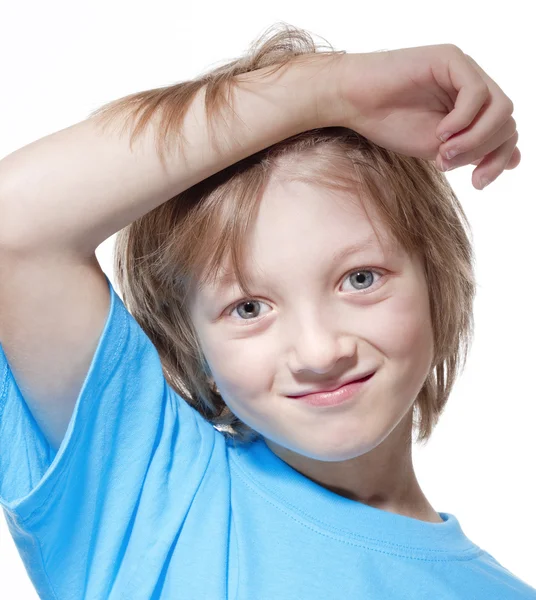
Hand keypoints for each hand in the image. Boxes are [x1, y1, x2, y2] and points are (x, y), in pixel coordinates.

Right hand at [333, 44, 519, 189]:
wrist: (353, 103)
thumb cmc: (388, 124)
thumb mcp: (437, 149)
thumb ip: (473, 152)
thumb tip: (515, 162)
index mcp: (472, 109)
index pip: (506, 132)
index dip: (500, 160)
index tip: (478, 182)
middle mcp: (473, 87)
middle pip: (507, 122)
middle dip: (485, 152)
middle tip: (447, 164)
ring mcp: (464, 71)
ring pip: (500, 108)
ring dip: (476, 139)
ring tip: (444, 152)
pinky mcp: (450, 60)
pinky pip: (476, 93)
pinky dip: (463, 120)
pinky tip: (440, 133)